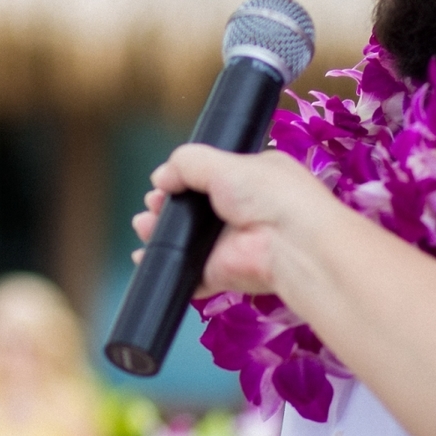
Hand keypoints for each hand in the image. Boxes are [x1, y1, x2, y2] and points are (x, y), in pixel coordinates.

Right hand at [132, 146, 331, 297]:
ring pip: (184, 240)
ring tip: (145, 226)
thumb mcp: (226, 162)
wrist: (290, 244)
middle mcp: (240, 212)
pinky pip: (186, 273)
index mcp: (249, 179)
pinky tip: (146, 257)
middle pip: (192, 210)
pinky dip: (166, 267)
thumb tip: (161, 176)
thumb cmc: (270, 195)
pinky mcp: (219, 273)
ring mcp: (228, 245)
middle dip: (165, 206)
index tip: (163, 183)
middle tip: (153, 205)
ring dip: (160, 233)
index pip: (208, 177)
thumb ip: (188, 163)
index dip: (181, 179)